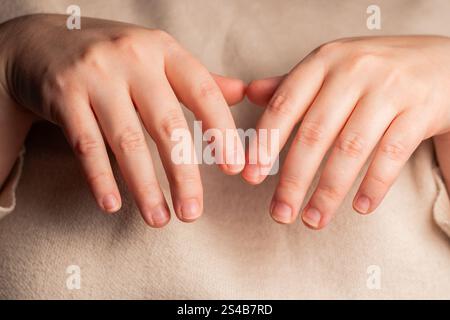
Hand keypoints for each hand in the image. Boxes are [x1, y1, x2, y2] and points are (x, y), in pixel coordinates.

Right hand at [0, 14, 245, 226]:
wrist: (43, 43)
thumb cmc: (115, 58)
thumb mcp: (158, 57)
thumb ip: (200, 79)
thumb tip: (242, 94)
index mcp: (164, 50)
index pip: (203, 91)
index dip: (221, 131)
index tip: (233, 168)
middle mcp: (132, 59)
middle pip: (167, 125)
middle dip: (183, 175)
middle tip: (192, 212)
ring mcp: (96, 76)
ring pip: (128, 141)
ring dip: (145, 187)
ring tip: (159, 219)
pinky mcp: (63, 96)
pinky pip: (86, 145)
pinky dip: (101, 178)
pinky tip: (113, 205)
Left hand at [245, 36, 449, 228]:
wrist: (441, 61)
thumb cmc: (373, 71)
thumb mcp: (331, 68)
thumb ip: (291, 84)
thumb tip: (251, 94)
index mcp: (324, 60)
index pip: (285, 105)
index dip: (265, 144)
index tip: (252, 177)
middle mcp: (354, 70)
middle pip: (315, 134)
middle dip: (294, 180)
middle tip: (280, 214)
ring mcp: (390, 89)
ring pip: (351, 149)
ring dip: (329, 192)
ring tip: (313, 220)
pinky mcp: (420, 110)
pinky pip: (392, 154)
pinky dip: (374, 185)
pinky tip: (360, 208)